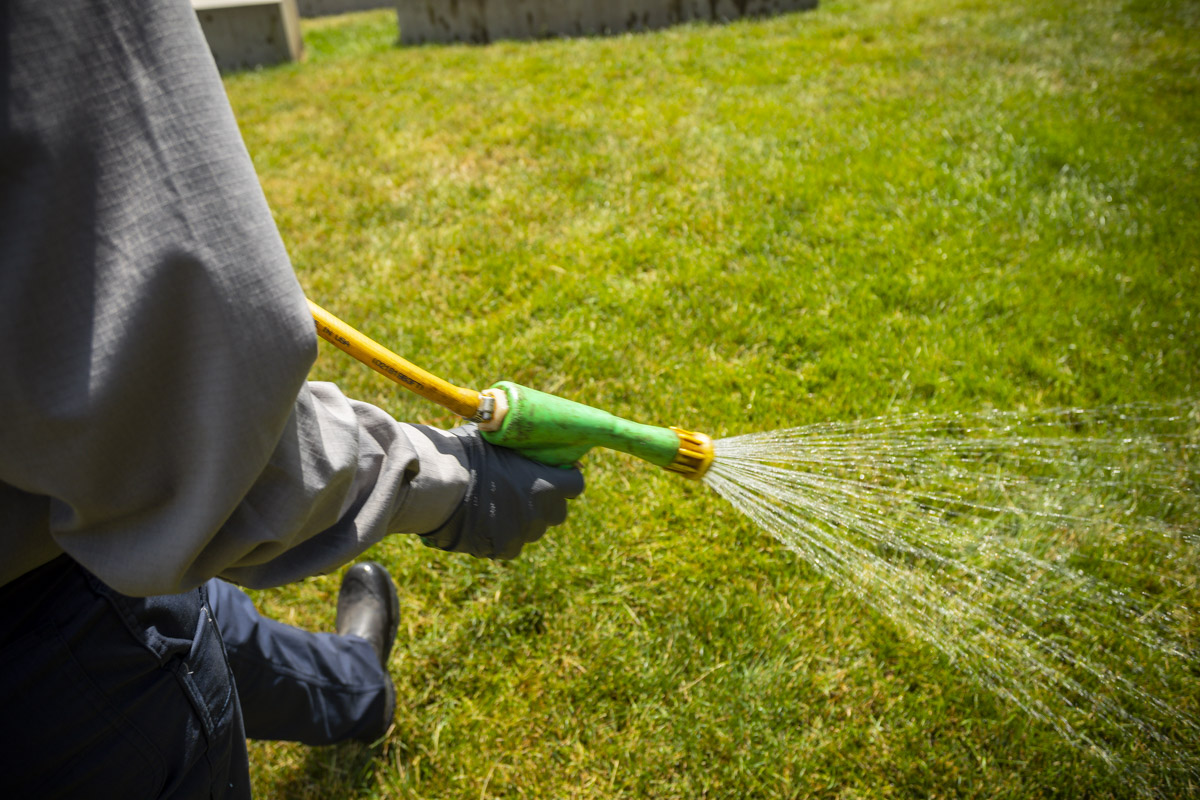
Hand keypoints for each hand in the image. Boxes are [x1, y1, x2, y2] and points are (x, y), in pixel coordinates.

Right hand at [421, 425, 584, 559]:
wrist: (437, 487)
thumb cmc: (466, 455)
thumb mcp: (497, 439)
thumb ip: (517, 444)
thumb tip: (520, 434)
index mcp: (545, 484)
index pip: (575, 485)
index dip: (566, 478)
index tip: (556, 473)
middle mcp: (539, 512)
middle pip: (557, 511)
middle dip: (546, 502)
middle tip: (525, 490)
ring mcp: (521, 533)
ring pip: (532, 529)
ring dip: (523, 519)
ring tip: (497, 504)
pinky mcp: (502, 549)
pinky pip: (510, 544)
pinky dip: (502, 535)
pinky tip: (484, 521)